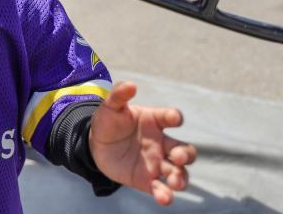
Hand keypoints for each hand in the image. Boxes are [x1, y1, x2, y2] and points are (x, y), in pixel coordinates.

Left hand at [88, 81, 196, 205]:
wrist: (95, 145)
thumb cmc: (108, 122)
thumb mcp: (110, 107)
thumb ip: (119, 95)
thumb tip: (131, 85)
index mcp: (155, 121)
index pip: (171, 117)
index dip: (174, 117)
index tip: (173, 119)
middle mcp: (161, 143)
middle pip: (185, 150)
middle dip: (186, 154)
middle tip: (179, 157)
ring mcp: (157, 163)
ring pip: (179, 173)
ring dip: (181, 178)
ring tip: (175, 182)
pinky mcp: (147, 181)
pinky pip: (161, 189)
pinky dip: (165, 195)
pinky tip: (164, 197)